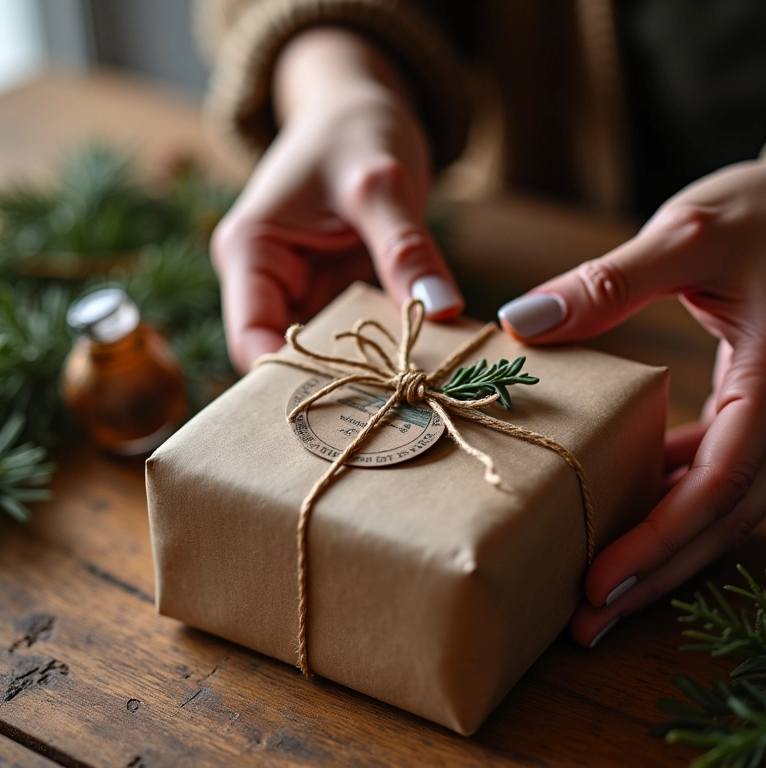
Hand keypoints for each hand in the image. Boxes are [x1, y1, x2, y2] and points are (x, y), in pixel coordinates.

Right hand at [212, 28, 461, 373]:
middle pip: (283, 357)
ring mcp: (299, 290)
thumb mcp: (381, 181)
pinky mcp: (331, 293)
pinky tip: (410, 370)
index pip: (250, 339)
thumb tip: (440, 309)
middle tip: (387, 411)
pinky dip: (377, 354)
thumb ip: (404, 246)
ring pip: (319, 354)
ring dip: (358, 376)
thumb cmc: (354, 128)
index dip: (289, 378)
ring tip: (403, 401)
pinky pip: (349, 338)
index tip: (350, 400)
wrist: (359, 107)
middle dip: (330, 386)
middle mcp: (265, 280)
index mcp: (249, 252)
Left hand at [497, 160, 765, 646]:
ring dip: (661, 550)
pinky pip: (715, 471)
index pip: (719, 486)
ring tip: (599, 592)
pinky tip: (626, 508)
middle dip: (654, 573)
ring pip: (720, 507)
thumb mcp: (688, 237)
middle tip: (587, 621)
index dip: (660, 542)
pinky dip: (671, 498)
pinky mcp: (753, 408)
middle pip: (719, 519)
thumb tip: (522, 321)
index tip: (600, 583)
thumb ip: (608, 282)